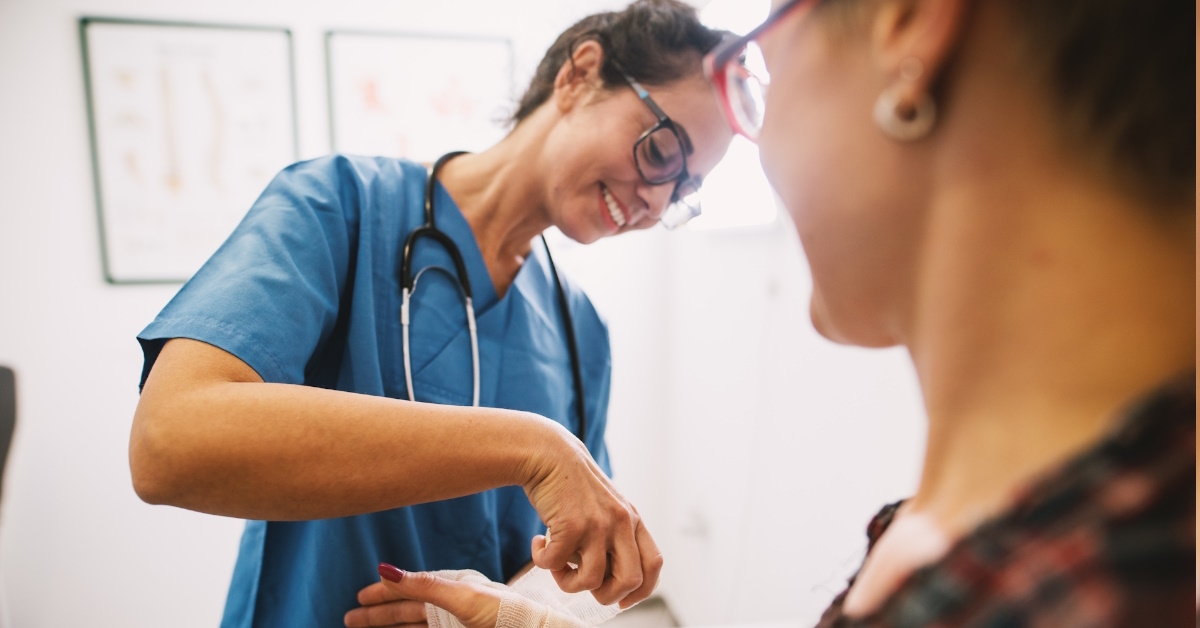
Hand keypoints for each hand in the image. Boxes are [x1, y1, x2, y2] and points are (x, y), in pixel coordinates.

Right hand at [344, 565, 500, 627]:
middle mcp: (450, 607)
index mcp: (452, 588)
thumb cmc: (504, 613)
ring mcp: (454, 624)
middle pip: (406, 611)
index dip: (385, 592)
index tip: (360, 596)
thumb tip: (385, 569)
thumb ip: (424, 586)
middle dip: (378, 614)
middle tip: (350, 618)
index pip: (410, 590)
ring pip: (413, 626)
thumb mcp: (461, 596)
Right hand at [522, 430, 662, 608]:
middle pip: (630, 580)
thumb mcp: (604, 508)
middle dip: (606, 596)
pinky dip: (543, 562)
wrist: (548, 454)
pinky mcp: (571, 524)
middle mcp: (621, 522)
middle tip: (583, 586)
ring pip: (592, 581)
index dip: (641, 591)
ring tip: (555, 566)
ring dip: (568, 583)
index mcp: (632, 520)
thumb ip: (613, 536)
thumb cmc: (571, 487)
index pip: (653, 564)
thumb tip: (605, 580)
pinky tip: (537, 546)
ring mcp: (598, 524)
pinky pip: (557, 564)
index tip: (621, 600)